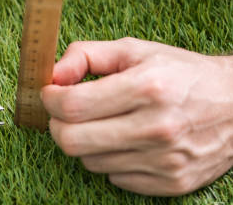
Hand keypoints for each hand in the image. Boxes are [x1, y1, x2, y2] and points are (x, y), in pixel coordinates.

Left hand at [41, 37, 232, 195]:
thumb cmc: (181, 73)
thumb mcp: (135, 50)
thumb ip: (86, 54)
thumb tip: (53, 74)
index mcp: (146, 87)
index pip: (73, 105)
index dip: (50, 99)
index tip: (50, 93)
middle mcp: (156, 127)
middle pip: (72, 141)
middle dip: (58, 124)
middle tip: (65, 113)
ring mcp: (165, 160)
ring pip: (89, 161)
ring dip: (85, 142)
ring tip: (104, 123)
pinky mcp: (171, 183)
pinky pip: (114, 178)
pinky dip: (110, 159)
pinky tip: (126, 141)